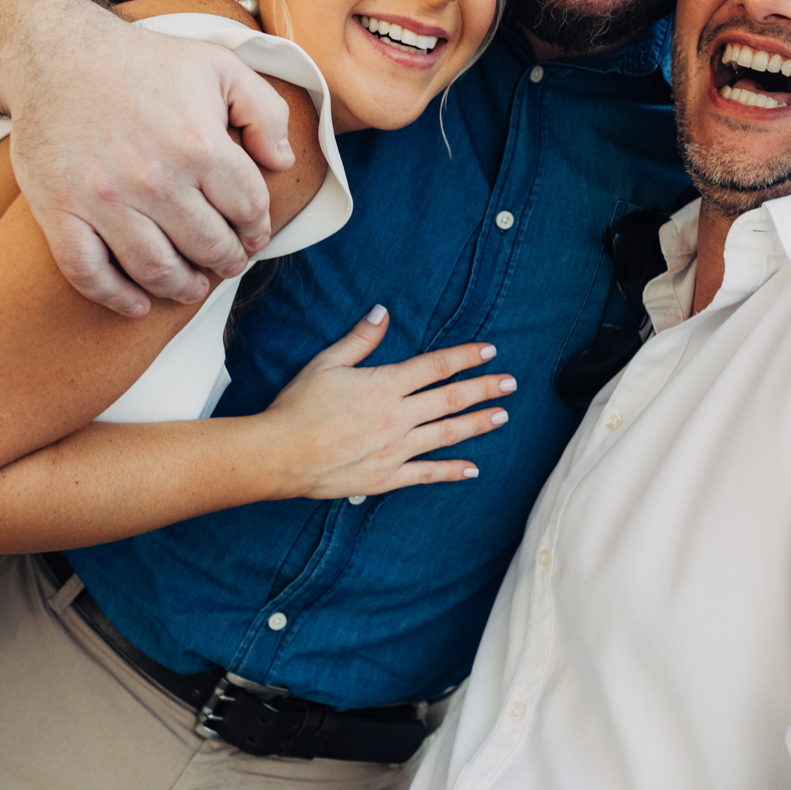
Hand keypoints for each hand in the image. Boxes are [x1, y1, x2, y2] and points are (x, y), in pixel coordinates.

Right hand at [8, 5, 293, 315]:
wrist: (54, 53)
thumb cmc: (142, 61)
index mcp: (199, 144)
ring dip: (183, 288)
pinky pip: (88, 272)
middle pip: (208, 246)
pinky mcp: (60, 211)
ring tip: (192, 286)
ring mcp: (103, 200)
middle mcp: (154, 179)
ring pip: (156, 269)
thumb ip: (264, 111)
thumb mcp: (219, 66)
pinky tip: (137, 304)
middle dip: (226, 260)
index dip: (257, 228)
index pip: (248, 210)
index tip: (252, 233)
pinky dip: (116, 297)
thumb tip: (282, 162)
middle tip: (226, 262)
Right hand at [259, 307, 516, 496]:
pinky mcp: (387, 477)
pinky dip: (452, 471)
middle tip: (510, 384)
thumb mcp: (326, 364)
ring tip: (501, 416)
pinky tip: (472, 469)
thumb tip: (383, 312)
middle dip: (483, 389)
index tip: (489, 352)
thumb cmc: (297, 407)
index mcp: (385, 385)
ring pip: (446, 434)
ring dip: (477, 424)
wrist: (280, 455)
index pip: (436, 367)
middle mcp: (397, 417)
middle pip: (450, 399)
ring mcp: (395, 449)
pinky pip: (427, 474)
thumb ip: (360, 340)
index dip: (465, 357)